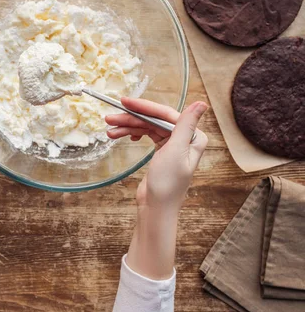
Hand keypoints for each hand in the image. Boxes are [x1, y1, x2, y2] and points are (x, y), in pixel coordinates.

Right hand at [106, 98, 208, 212]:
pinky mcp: (161, 152)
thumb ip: (186, 125)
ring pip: (147, 127)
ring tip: (109, 130)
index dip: (144, 107)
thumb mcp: (176, 151)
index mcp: (193, 137)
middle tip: (110, 118)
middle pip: (154, 120)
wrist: (157, 208)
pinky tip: (121, 136)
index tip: (125, 102)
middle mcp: (184, 138)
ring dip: (127, 127)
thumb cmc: (168, 184)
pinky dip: (132, 134)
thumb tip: (201, 103)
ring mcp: (172, 144)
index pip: (165, 115)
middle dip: (131, 118)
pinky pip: (145, 135)